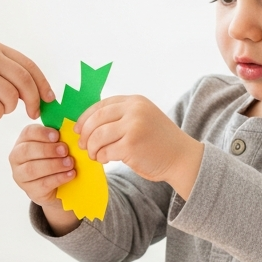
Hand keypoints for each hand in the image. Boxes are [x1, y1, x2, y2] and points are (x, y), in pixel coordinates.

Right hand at [8, 124, 79, 234]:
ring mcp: (21, 176)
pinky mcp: (31, 191)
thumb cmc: (56, 161)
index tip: (57, 135)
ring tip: (69, 163)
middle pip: (27, 151)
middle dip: (48, 150)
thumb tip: (70, 130)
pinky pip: (43, 184)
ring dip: (53, 165)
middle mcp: (17, 158)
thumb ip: (58, 139)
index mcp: (23, 141)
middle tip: (65, 150)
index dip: (42, 133)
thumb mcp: (55, 147)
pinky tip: (70, 174)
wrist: (58, 187)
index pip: (28, 133)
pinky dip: (58, 178)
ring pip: (32, 169)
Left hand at [73, 95, 203, 196]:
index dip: (85, 118)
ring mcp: (133, 127)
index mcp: (135, 101)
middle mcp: (134, 110)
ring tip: (95, 155)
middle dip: (85, 134)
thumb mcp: (143, 119)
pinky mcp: (131, 145)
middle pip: (96, 119)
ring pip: (97, 136)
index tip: (78, 129)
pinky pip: (105, 151)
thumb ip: (121, 117)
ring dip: (92, 148)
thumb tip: (88, 124)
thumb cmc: (159, 142)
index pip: (101, 105)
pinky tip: (105, 160)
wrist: (182, 158)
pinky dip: (101, 157)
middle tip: (83, 145)